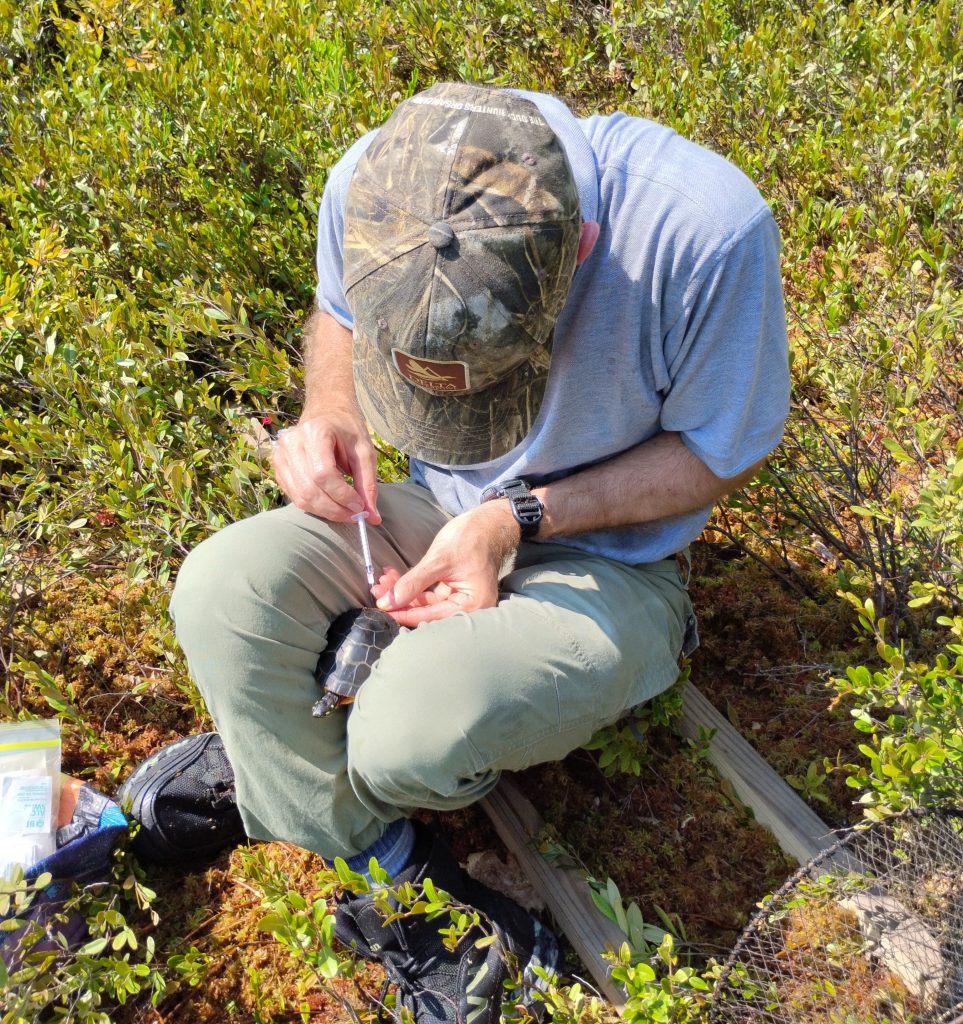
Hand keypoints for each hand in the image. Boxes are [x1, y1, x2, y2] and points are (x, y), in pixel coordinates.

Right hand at [271, 412, 380, 523]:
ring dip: (325, 512)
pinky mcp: (278, 467)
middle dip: (334, 509)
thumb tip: (373, 517)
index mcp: (315, 432)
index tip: (360, 507)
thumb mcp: (364, 451)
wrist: (326, 410)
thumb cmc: (347, 429)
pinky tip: (330, 504)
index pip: (323, 474)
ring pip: (300, 497)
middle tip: (354, 516)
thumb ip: (368, 483)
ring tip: (345, 512)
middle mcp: (292, 443)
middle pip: (309, 489)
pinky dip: (314, 506)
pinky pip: (294, 496)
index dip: (342, 495)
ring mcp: (280, 455)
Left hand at [371, 502, 520, 625]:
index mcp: (473, 605)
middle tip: (378, 590)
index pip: (432, 616)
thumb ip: (414, 583)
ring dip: (403, 592)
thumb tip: (388, 602)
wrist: (488, 522)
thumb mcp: (439, 560)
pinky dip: (412, 586)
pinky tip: (394, 578)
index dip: (404, 613)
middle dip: (401, 601)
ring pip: (425, 602)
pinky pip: (429, 593)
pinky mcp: (453, 590)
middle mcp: (469, 607)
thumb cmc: (471, 537)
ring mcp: (460, 598)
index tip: (381, 608)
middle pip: (427, 612)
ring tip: (383, 581)